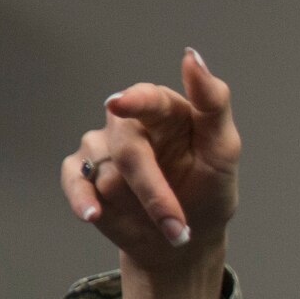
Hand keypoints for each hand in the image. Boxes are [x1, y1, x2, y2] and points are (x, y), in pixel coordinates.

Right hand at [59, 46, 239, 271]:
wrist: (188, 242)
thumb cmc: (209, 190)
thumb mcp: (223, 150)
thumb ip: (213, 102)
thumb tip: (193, 56)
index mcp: (164, 110)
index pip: (147, 98)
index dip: (136, 100)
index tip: (122, 104)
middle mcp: (129, 124)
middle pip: (128, 145)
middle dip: (152, 187)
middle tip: (177, 224)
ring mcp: (104, 150)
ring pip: (107, 168)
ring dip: (138, 203)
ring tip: (172, 232)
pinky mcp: (84, 176)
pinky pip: (75, 181)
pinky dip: (82, 199)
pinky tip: (93, 214)